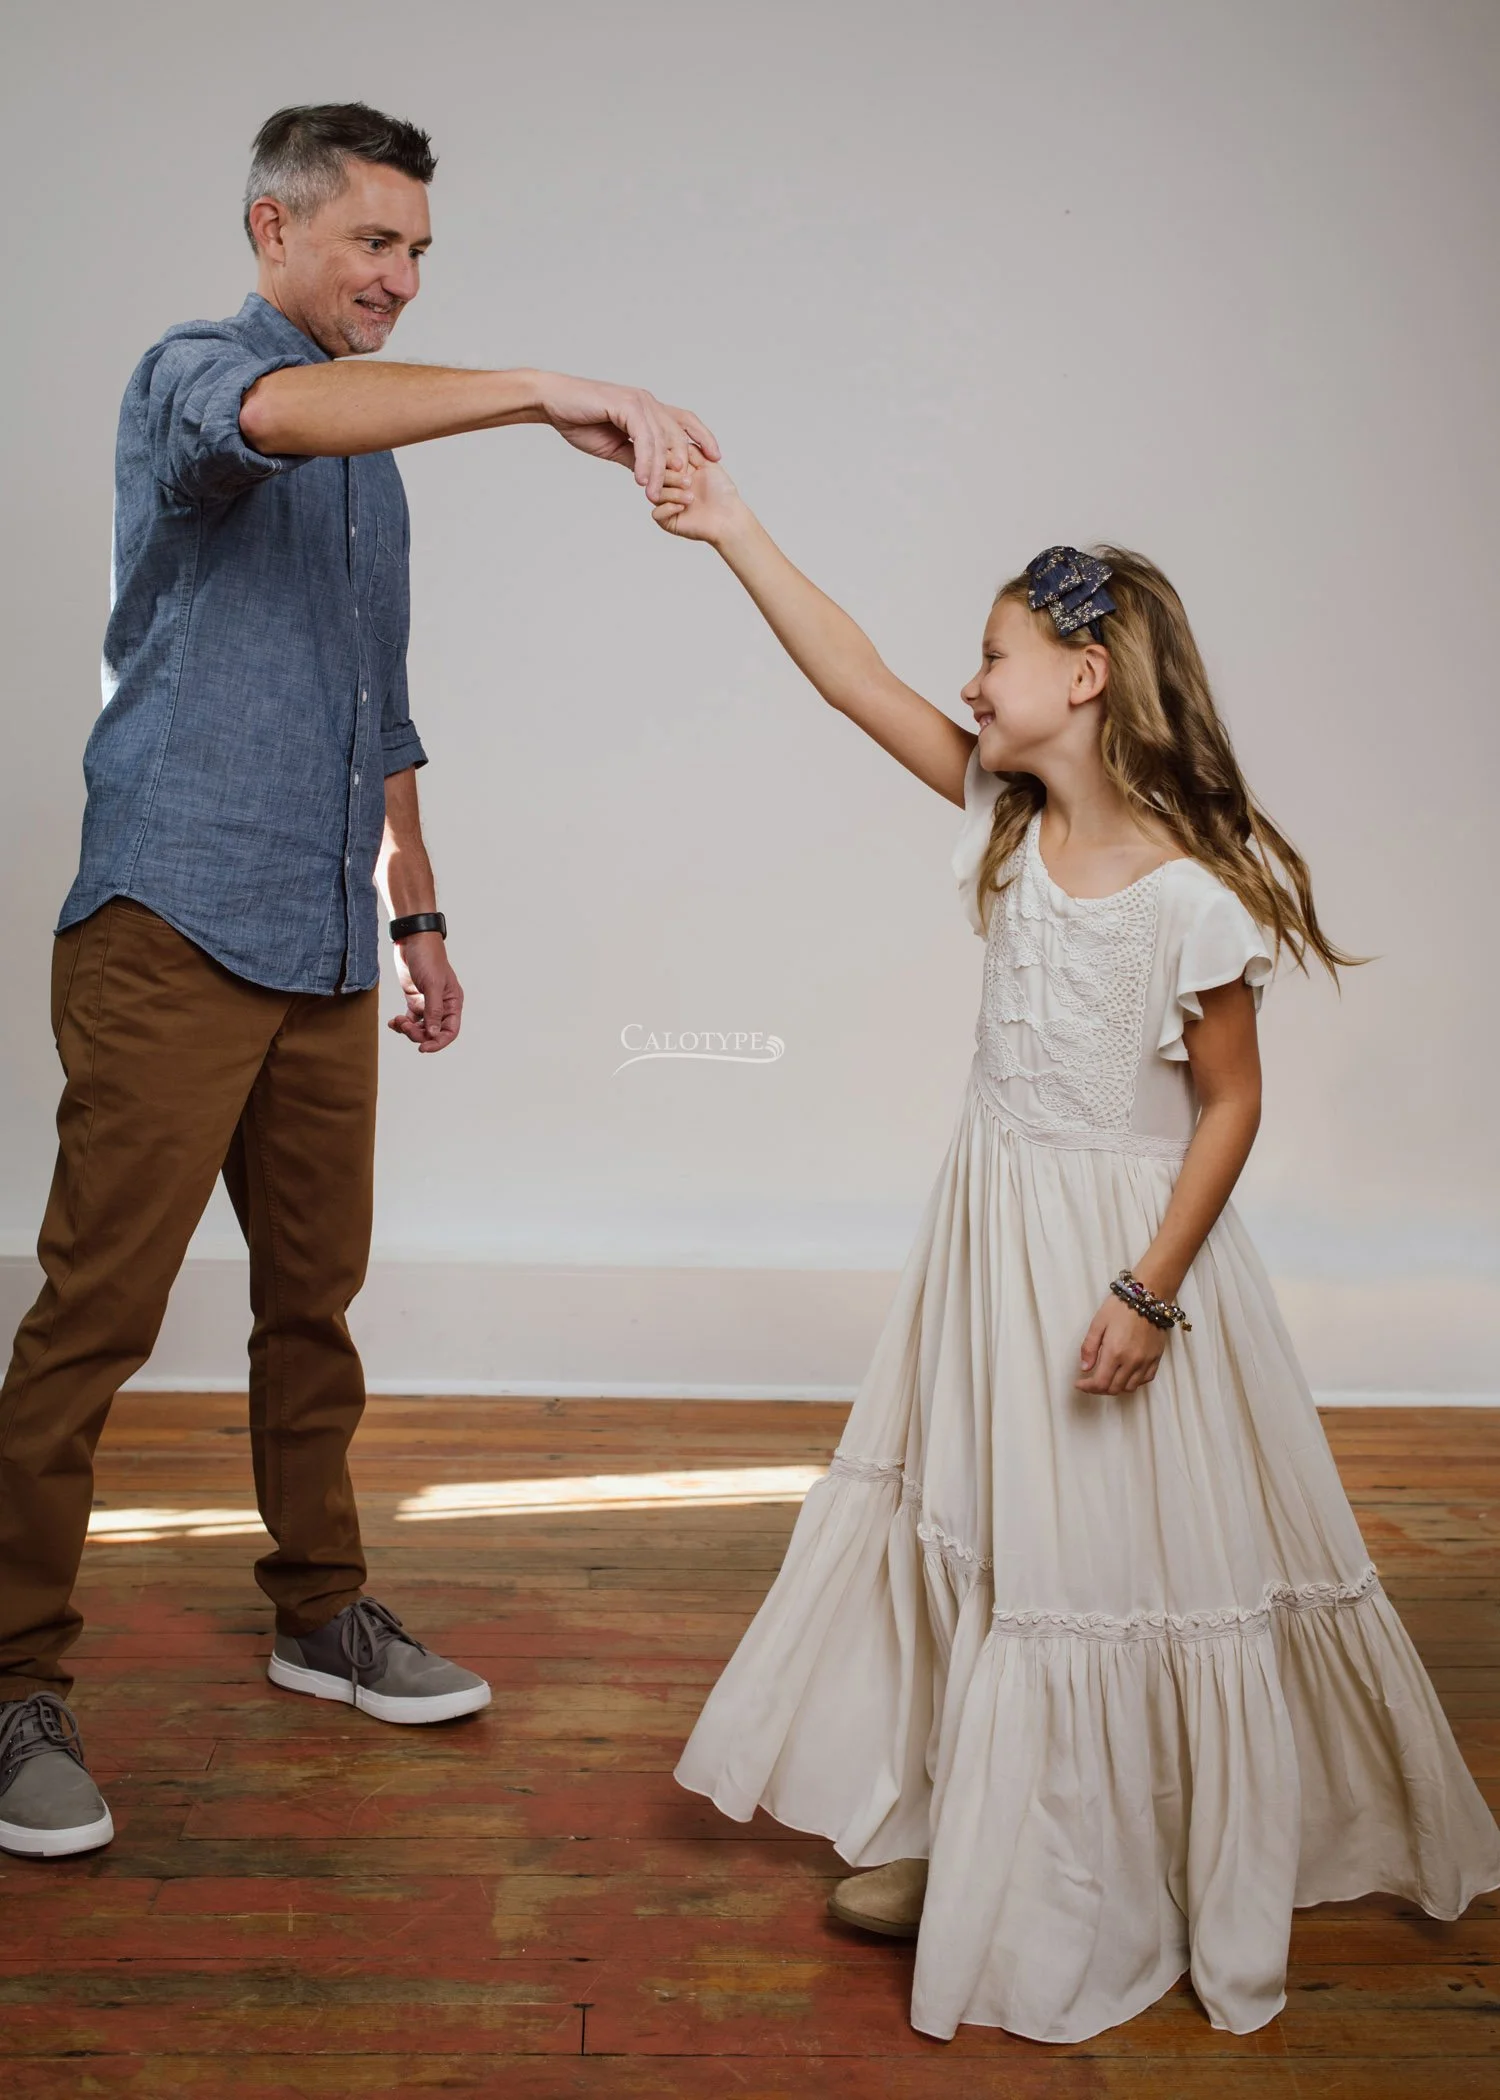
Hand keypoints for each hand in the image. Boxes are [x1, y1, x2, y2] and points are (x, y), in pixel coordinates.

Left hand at [389, 932, 462, 1052]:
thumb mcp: (432, 985)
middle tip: (404, 1027)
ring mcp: (427, 1003)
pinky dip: (401, 1024)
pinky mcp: (414, 999)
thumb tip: (433, 1034)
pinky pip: (409, 1019)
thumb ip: (433, 1011)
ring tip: (397, 1022)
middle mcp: (442, 1006)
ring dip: (408, 1029)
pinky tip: (393, 1022)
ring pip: (420, 1028)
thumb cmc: (428, 958)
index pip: (450, 1031)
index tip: (423, 1048)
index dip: (438, 1042)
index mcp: (453, 1003)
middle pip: (433, 1032)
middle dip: (418, 1034)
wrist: (413, 940)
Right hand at [535, 373, 719, 501]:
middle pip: (678, 435)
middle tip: (686, 491)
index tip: (715, 460)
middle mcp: (648, 403)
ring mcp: (638, 402)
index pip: (684, 422)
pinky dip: (644, 461)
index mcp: (648, 410)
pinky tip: (641, 480)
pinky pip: (642, 439)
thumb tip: (651, 477)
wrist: (554, 404)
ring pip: (659, 442)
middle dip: (684, 465)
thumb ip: (636, 458)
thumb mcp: (615, 446)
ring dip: (658, 472)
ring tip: (654, 495)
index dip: (702, 438)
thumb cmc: (581, 420)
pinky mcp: (626, 405)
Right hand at [650, 445, 746, 545]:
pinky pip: (656, 514)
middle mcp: (671, 487)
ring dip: (672, 494)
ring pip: (654, 494)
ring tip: (690, 497)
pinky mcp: (668, 521)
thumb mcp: (709, 465)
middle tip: (688, 481)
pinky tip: (682, 507)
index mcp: (678, 473)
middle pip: (656, 477)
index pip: (663, 462)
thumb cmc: (723, 493)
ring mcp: (668, 504)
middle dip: (671, 477)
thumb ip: (693, 450)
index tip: (681, 463)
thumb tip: (678, 438)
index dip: (668, 461)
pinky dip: (667, 508)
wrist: (730, 518)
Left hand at [1075, 1294, 1168, 1394]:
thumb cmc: (1120, 1307)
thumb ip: (1089, 1348)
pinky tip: (1125, 1373)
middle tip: (1091, 1381)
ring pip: (1130, 1387)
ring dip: (1116, 1387)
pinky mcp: (1156, 1358)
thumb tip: (1085, 1368)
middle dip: (1099, 1389)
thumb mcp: (1097, 1323)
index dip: (1088, 1388)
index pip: (1100, 1383)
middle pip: (1114, 1389)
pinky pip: (1145, 1379)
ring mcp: (1146, 1361)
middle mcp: (1132, 1361)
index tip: (1079, 1383)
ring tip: (1108, 1378)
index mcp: (1114, 1353)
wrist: (1148, 1296)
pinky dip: (1134, 1382)